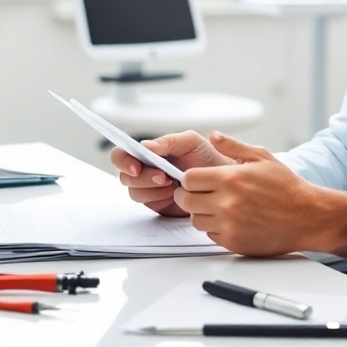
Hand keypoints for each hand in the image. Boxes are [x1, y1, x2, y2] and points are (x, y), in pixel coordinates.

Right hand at [111, 131, 233, 217]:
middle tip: (163, 178)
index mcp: (149, 152)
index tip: (136, 166)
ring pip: (134, 192)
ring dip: (152, 190)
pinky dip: (159, 199)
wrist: (223, 180)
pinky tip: (174, 195)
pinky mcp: (157, 203)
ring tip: (173, 185)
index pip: (123, 154)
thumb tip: (145, 146)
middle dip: (141, 178)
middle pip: (125, 176)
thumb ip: (168, 142)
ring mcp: (150, 188)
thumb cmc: (208, 158)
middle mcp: (145, 169)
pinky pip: (148, 204)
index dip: (123, 160)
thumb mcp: (190, 142)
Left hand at [176, 132, 346, 257]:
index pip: (188, 179)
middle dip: (190, 195)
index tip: (196, 180)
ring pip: (196, 220)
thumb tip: (213, 136)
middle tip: (201, 194)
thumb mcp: (262, 157)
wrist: (307, 217)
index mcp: (230, 178)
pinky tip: (230, 220)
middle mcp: (226, 203)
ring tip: (218, 207)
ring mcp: (229, 225)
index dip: (189, 178)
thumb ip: (233, 146)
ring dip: (202, 213)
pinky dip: (216, 228)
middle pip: (186, 201)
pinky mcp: (234, 242)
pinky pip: (210, 235)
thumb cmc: (287, 188)